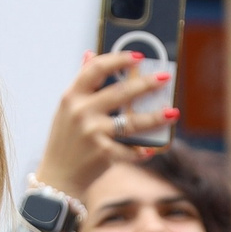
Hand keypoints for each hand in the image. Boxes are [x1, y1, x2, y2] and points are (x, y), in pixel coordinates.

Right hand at [32, 49, 176, 196]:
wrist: (57, 177)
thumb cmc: (66, 140)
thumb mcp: (66, 109)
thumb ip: (81, 83)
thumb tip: (91, 53)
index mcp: (71, 97)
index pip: (96, 69)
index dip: (118, 59)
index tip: (138, 56)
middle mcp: (81, 112)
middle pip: (120, 92)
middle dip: (146, 83)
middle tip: (165, 77)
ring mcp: (92, 133)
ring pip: (131, 122)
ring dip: (156, 117)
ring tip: (173, 113)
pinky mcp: (102, 154)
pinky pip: (130, 151)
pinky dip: (142, 151)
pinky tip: (153, 149)